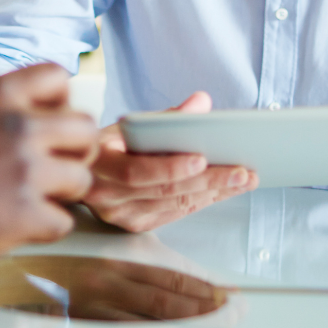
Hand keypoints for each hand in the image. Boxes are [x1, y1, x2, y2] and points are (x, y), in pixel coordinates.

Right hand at [0, 63, 98, 263]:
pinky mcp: (23, 216)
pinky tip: (23, 225)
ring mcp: (25, 172)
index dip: (58, 101)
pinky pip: (63, 222)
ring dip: (62, 190)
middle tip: (53, 164)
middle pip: (84, 129)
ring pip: (81, 178)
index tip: (46, 121)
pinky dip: (46, 226)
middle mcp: (20, 127)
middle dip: (73, 148)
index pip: (58, 79)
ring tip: (36, 198)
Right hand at [83, 91, 256, 232]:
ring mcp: (119, 214)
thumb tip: (201, 102)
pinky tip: (224, 190)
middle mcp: (105, 194)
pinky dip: (202, 201)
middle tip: (240, 170)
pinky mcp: (135, 225)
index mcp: (98, 162)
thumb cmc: (109, 143)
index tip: (202, 159)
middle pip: (163, 191)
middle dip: (208, 181)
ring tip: (243, 179)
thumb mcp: (129, 125)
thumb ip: (166, 116)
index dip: (169, 167)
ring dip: (213, 193)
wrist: (84, 170)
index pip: (135, 171)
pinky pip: (174, 214)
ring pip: (173, 204)